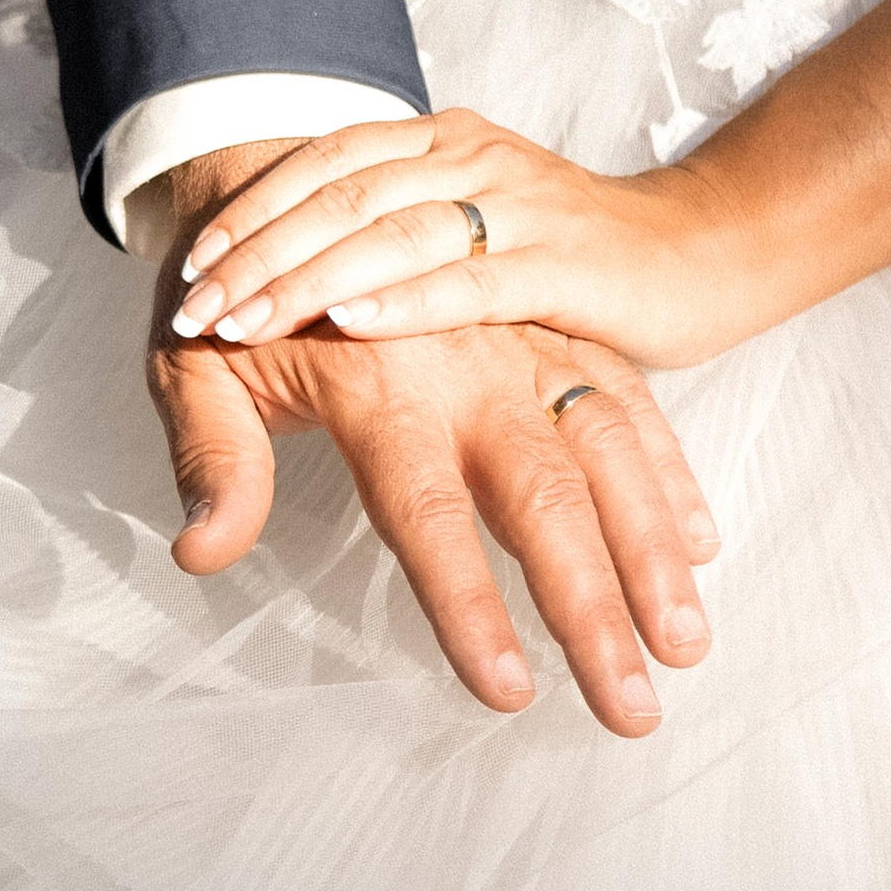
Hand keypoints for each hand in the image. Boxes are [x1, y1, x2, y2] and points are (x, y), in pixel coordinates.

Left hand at [142, 144, 719, 734]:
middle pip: (545, 496)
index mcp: (376, 386)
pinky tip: (699, 548)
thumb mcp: (191, 372)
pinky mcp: (553, 330)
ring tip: (686, 646)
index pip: (428, 516)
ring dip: (653, 550)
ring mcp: (521, 343)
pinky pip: (627, 399)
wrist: (279, 181)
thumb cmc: (235, 306)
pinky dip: (668, 473)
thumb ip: (211, 459)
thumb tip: (205, 551)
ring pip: (608, 447)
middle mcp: (466, 364)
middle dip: (596, 608)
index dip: (471, 606)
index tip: (510, 692)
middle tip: (633, 709)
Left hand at [165, 111, 752, 366]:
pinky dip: (402, 302)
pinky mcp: (564, 265)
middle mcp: (472, 158)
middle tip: (192, 309)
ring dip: (304, 279)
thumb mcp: (472, 231)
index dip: (250, 213)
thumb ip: (393, 237)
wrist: (705, 252)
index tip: (187, 269)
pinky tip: (345, 323)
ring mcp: (519, 206)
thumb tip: (293, 271)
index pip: (322, 163)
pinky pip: (469, 280)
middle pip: (339, 197)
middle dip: (256, 254)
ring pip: (389, 233)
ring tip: (238, 322)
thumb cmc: (576, 257)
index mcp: (441, 143)